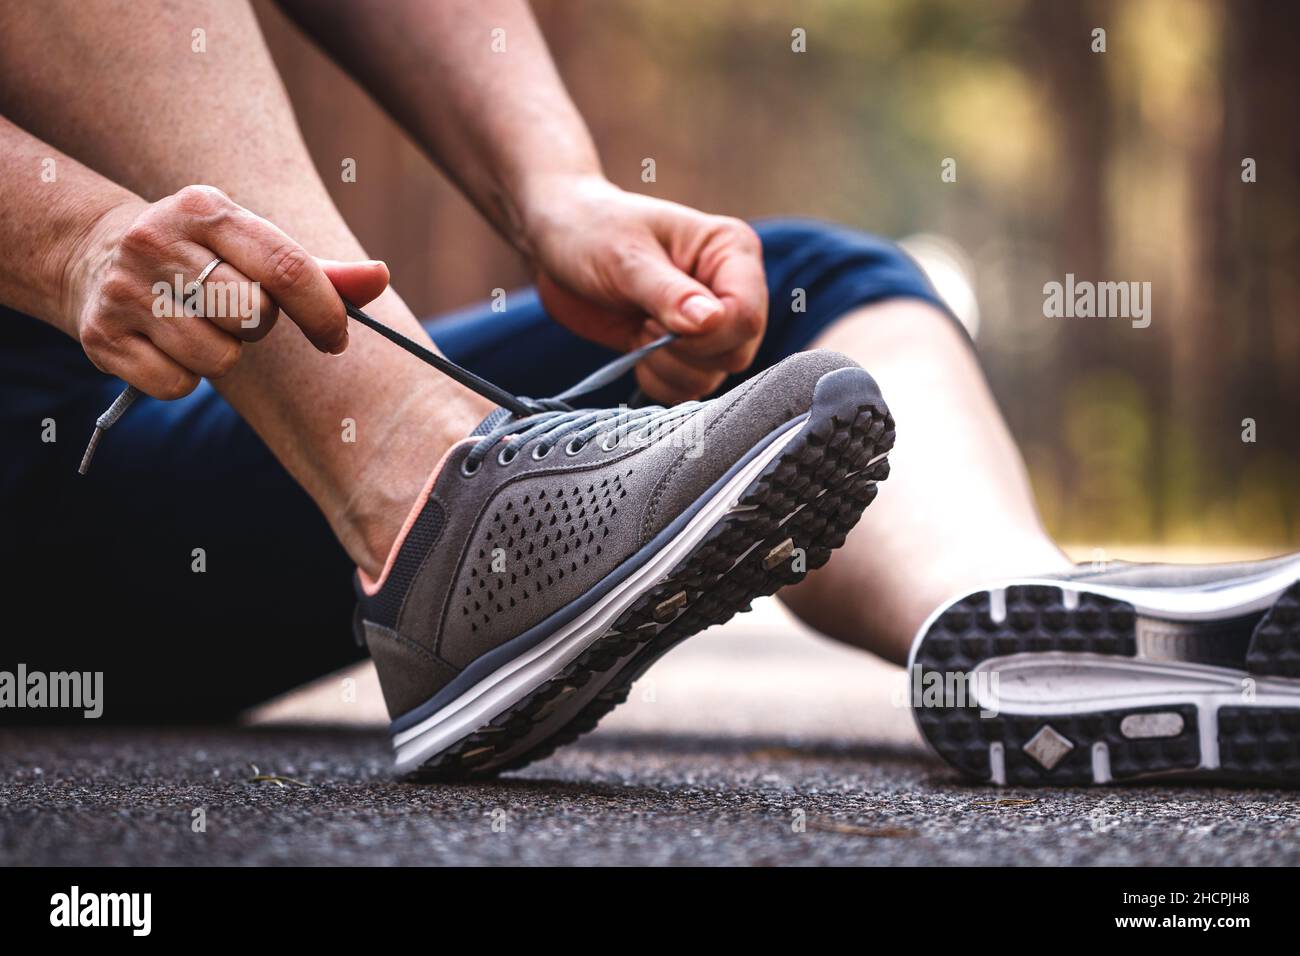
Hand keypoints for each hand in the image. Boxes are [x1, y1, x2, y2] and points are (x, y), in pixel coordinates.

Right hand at [68, 185, 389, 399]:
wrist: (96, 255)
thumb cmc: (203, 256)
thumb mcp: (252, 246)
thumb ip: (320, 270)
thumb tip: (381, 278)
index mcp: (204, 208)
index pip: (287, 267)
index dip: (324, 312)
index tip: (337, 338)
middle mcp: (156, 241)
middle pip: (255, 315)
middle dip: (261, 326)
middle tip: (236, 311)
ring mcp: (124, 289)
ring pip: (219, 357)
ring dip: (223, 353)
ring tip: (199, 324)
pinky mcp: (101, 337)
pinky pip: (178, 386)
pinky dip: (184, 377)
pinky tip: (167, 345)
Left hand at [521, 176, 766, 403]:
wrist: (559, 240)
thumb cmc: (592, 230)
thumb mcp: (626, 256)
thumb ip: (669, 293)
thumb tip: (711, 321)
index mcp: (732, 252)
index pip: (746, 315)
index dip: (707, 334)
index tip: (656, 319)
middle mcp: (730, 289)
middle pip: (736, 353)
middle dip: (683, 352)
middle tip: (644, 321)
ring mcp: (710, 324)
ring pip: (713, 377)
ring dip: (667, 367)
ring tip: (638, 330)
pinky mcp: (685, 350)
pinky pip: (688, 388)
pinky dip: (658, 381)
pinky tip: (635, 349)